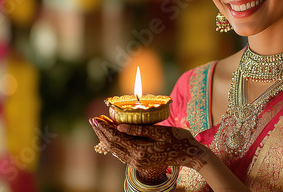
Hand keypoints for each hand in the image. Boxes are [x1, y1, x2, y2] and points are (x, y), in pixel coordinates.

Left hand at [89, 115, 207, 170]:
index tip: (95, 118)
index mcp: (140, 151)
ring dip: (107, 138)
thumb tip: (120, 125)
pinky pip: (123, 153)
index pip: (116, 138)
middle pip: (112, 145)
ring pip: (116, 150)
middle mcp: (136, 160)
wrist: (190, 154)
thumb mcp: (160, 131)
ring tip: (99, 126)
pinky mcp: (141, 162)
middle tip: (92, 120)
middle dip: (101, 132)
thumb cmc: (178, 139)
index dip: (104, 128)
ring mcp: (138, 163)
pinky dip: (115, 143)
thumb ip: (139, 129)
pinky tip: (112, 136)